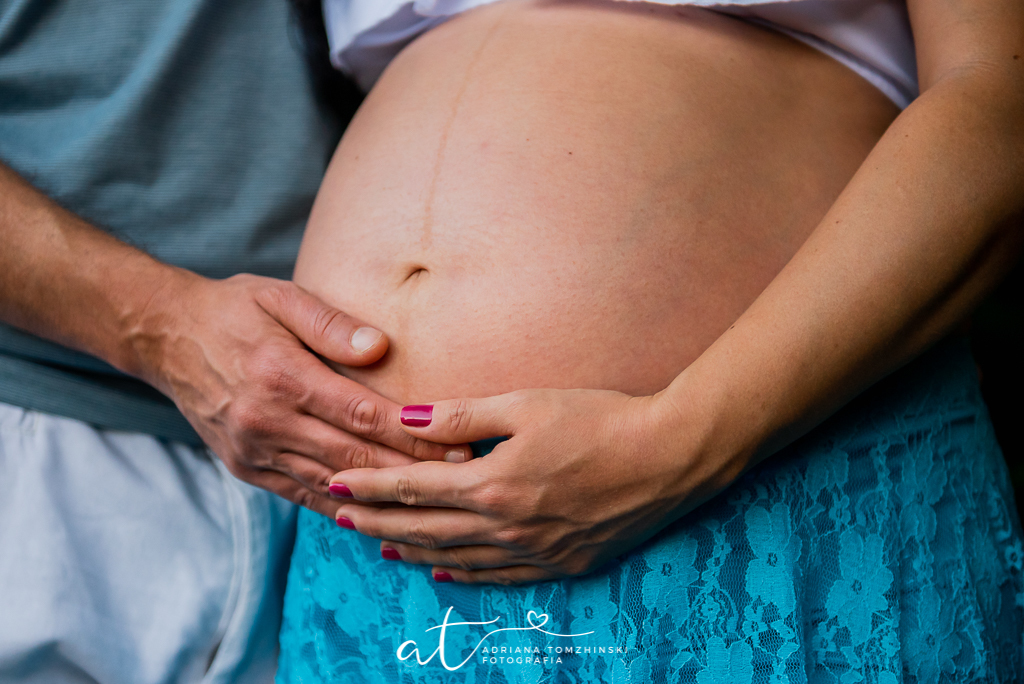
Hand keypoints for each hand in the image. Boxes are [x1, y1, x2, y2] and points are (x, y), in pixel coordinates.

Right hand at [129, 271, 466, 516]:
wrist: (165, 338)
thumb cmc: (232, 310)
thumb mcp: (280, 297)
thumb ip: (331, 324)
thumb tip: (381, 348)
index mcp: (281, 376)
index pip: (363, 415)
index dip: (413, 436)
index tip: (457, 445)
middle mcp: (266, 421)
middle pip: (354, 458)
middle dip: (412, 473)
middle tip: (462, 480)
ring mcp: (253, 451)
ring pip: (331, 485)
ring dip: (383, 498)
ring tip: (432, 504)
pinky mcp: (246, 468)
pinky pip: (302, 494)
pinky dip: (341, 505)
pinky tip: (378, 514)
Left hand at [328, 389, 719, 583]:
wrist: (670, 456)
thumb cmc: (601, 419)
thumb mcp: (528, 404)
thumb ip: (463, 414)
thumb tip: (409, 417)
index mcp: (494, 483)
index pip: (415, 487)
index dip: (371, 486)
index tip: (335, 483)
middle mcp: (507, 525)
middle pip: (427, 526)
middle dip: (379, 520)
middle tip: (339, 518)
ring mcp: (536, 550)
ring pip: (457, 556)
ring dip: (413, 548)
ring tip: (380, 543)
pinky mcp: (564, 562)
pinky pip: (500, 576)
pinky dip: (465, 573)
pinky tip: (445, 570)